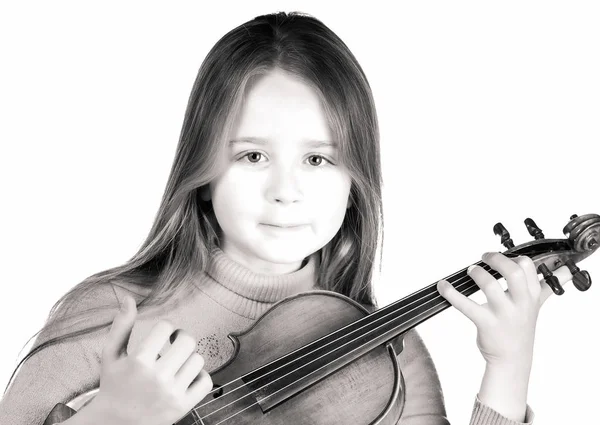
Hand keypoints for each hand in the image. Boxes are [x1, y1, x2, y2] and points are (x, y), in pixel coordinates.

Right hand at [88, 295, 212, 424]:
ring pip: (198, 360)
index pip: (166, 327)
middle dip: (181, 338)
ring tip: (176, 361)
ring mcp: (172, 394)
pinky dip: (199, 375)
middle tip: (174, 343)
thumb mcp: (111, 355)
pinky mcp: (183, 407)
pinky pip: (206, 381)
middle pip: (187, 341)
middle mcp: (157, 378)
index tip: (160, 335)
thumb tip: (129, 298)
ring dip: (189, 357)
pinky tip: (186, 375)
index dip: (165, 328)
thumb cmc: (113, 385)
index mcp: (139, 362)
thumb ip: (121, 326)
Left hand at [436, 252, 572, 368]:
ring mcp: (504, 314)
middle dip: (497, 259)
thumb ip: (547, 287)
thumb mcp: (536, 306)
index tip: (502, 257)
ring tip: (471, 271)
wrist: (512, 359)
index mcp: (532, 296)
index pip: (528, 267)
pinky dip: (451, 293)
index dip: (513, 257)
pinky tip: (442, 286)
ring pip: (490, 286)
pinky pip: (466, 305)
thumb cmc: (520, 328)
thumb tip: (567, 273)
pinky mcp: (486, 324)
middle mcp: (520, 303)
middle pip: (514, 272)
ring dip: (477, 274)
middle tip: (485, 257)